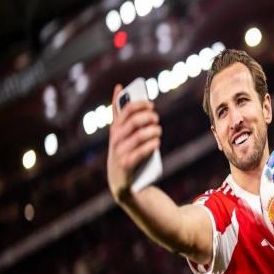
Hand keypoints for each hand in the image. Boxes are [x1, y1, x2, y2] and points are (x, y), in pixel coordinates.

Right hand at [107, 84, 161, 201]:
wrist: (124, 185)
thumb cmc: (127, 154)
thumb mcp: (123, 134)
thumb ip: (120, 113)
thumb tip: (119, 87)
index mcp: (115, 130)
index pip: (125, 109)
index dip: (140, 104)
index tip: (151, 104)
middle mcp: (115, 140)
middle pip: (133, 121)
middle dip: (148, 118)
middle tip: (156, 119)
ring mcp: (119, 154)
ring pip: (138, 136)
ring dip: (152, 131)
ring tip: (158, 131)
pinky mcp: (126, 166)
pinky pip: (140, 152)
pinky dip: (150, 146)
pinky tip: (156, 143)